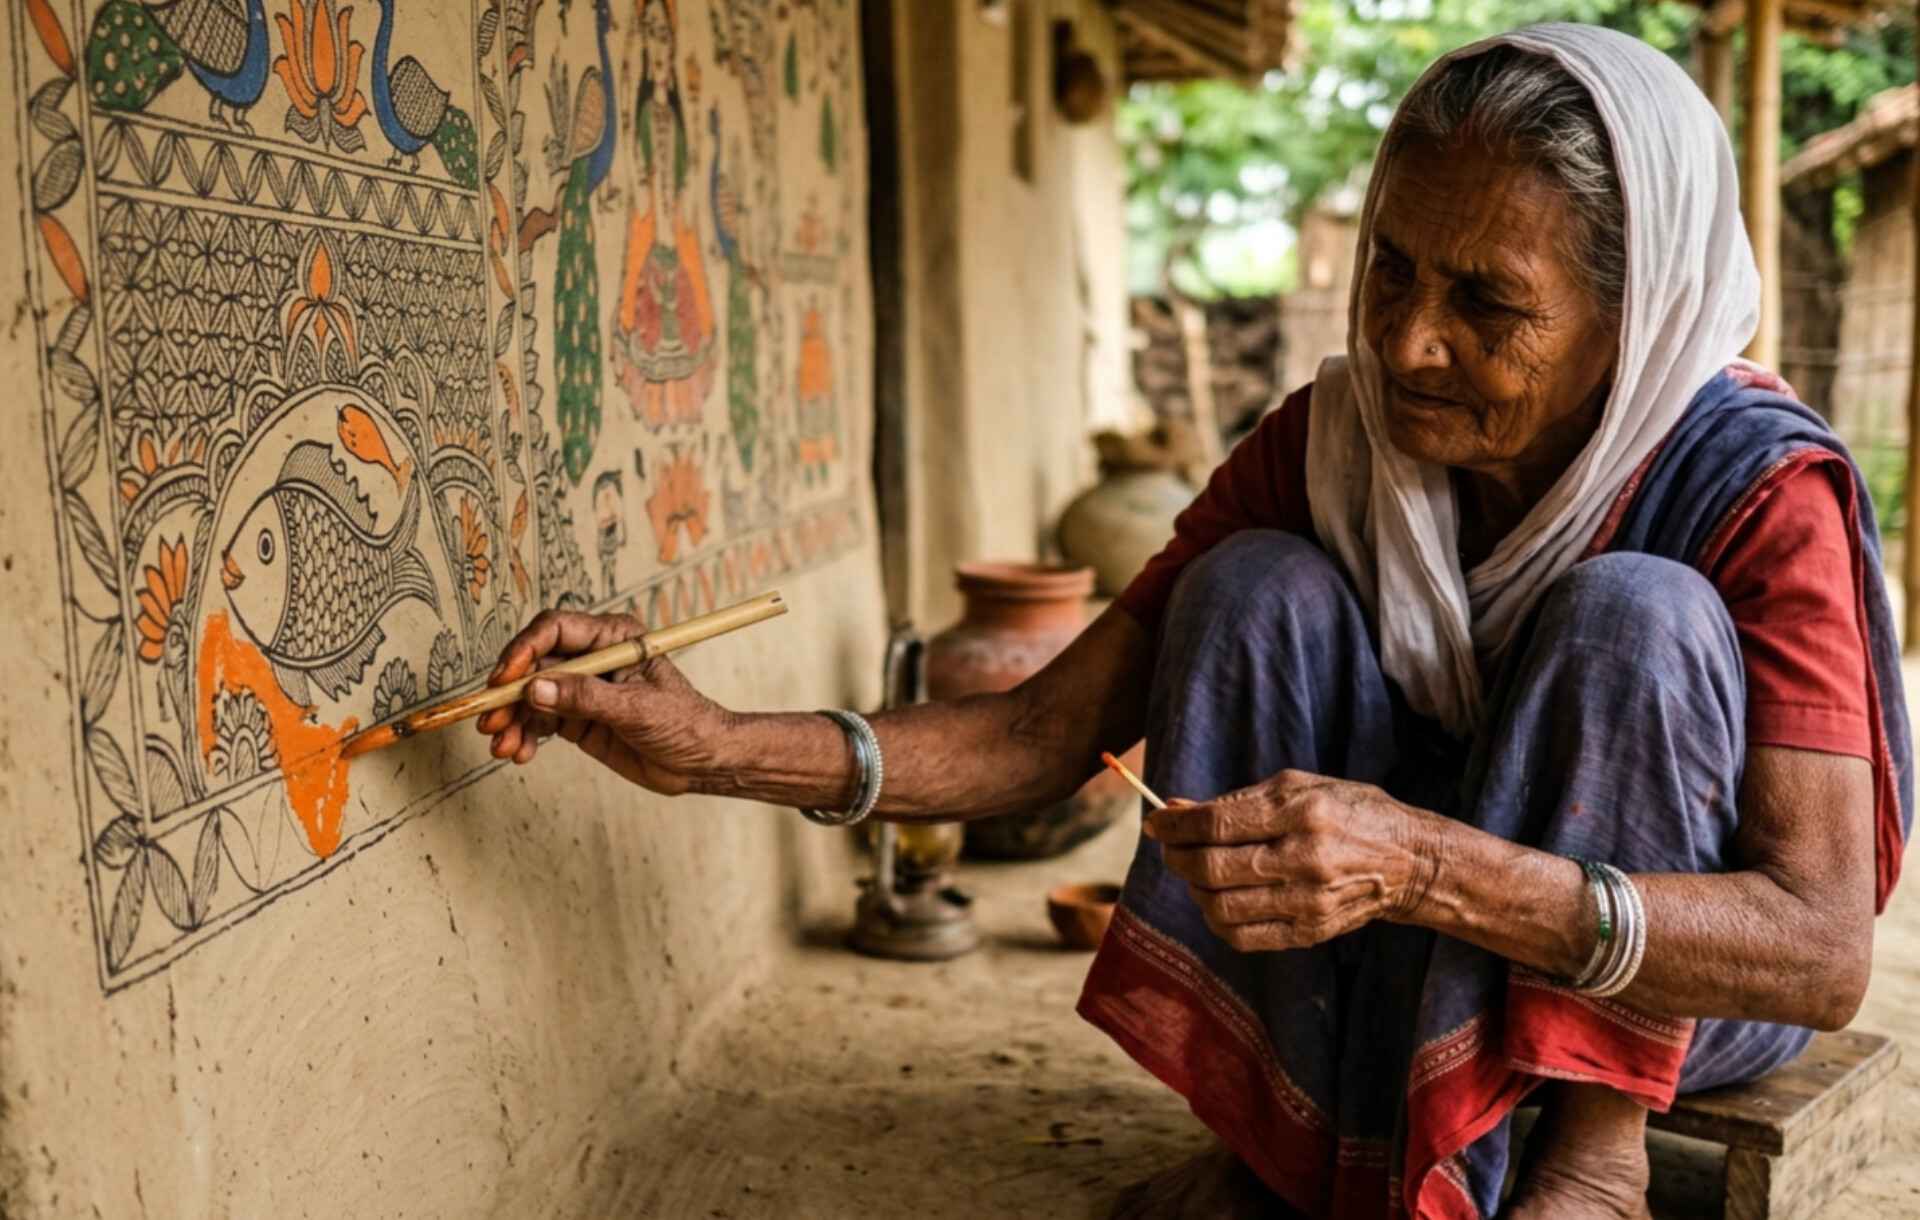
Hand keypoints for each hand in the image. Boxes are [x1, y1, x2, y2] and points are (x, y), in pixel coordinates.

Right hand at [477, 610, 731, 794]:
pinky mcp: (577, 718)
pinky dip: (524, 736)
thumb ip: (585, 698)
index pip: (554, 630)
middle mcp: (593, 657)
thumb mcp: (636, 709)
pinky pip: (539, 721)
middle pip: (534, 665)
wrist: (702, 762)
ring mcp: (582, 689)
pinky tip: (519, 753)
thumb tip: (535, 690)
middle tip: (490, 721)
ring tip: (503, 747)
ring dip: (511, 721)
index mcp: (613, 637)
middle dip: (509, 694)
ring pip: (531, 697)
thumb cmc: (684, 724)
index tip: (503, 681)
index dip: (523, 651)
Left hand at [1146, 769, 1439, 951]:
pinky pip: (1241, 935)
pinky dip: (1215, 918)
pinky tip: (1218, 898)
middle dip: (1177, 857)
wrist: (1408, 862)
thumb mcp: (1298, 787)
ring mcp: (1308, 902)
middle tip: (1170, 847)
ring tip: (1196, 872)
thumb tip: (1175, 810)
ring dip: (1193, 889)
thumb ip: (1235, 800)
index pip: (1217, 824)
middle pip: (1212, 868)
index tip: (1156, 822)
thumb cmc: (1347, 812)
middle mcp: (1305, 859)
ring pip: (1220, 906)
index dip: (1175, 825)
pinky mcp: (1310, 932)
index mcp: (1302, 812)